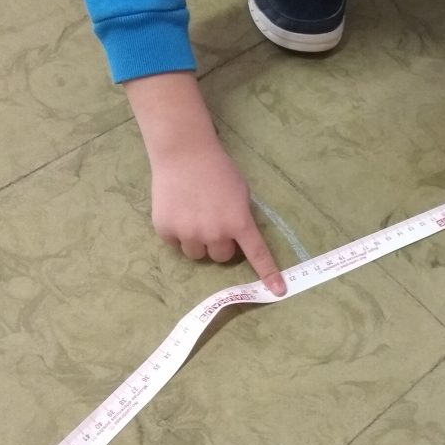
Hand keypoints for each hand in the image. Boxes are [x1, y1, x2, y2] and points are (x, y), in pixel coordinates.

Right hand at [125, 72, 285, 295]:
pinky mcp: (166, 231)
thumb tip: (237, 239)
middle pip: (221, 257)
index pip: (256, 254)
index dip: (268, 273)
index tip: (278, 291)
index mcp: (238, 222)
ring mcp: (189, 234)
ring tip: (193, 215)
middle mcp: (215, 233)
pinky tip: (178, 210)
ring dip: (199, 242)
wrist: (183, 153)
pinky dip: (178, 232)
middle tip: (214, 222)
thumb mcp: (240, 193)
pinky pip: (176, 243)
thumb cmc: (217, 170)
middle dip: (220, 244)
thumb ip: (240, 218)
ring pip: (198, 254)